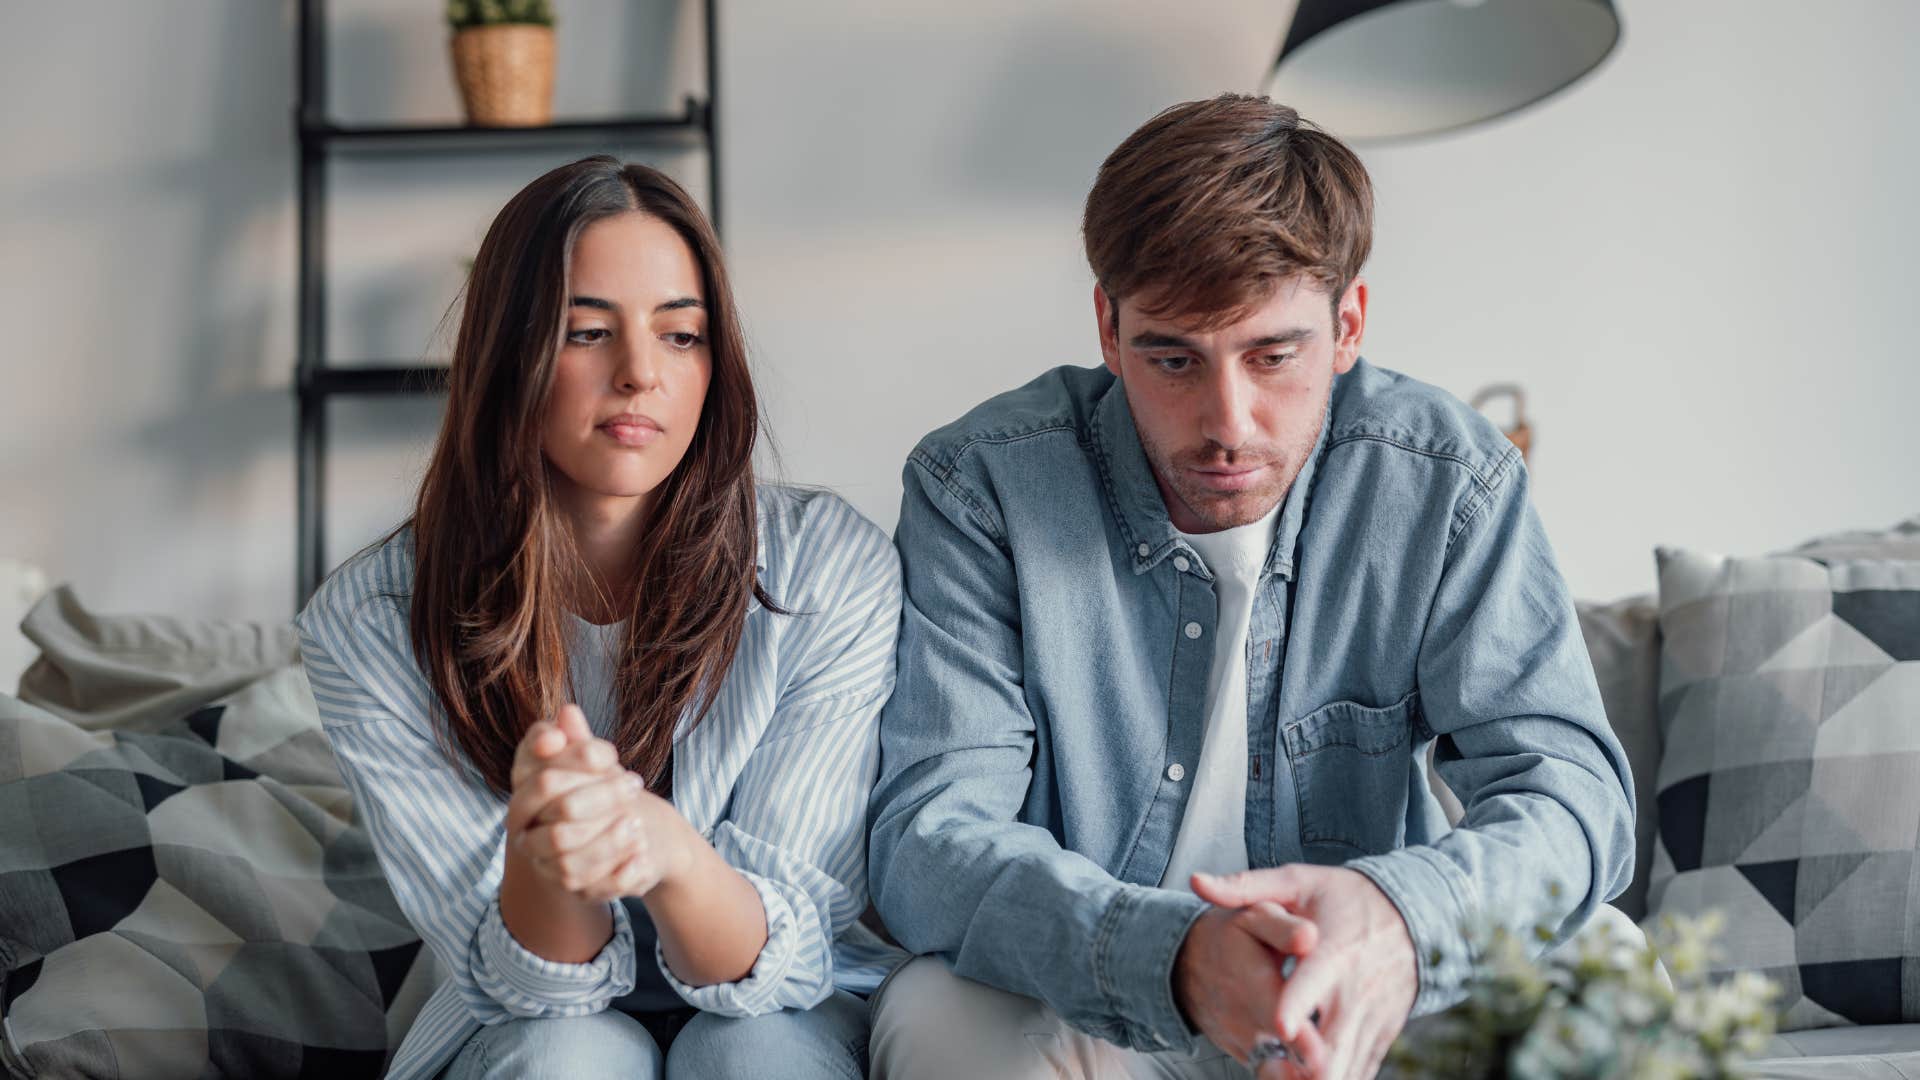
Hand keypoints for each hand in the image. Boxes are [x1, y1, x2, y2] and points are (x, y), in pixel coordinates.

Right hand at [505, 704, 689, 902]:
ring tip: (637, 822)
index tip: (608, 753)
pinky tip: (640, 852)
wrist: (627, 829)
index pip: (543, 780)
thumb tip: (567, 713)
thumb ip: (577, 739)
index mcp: (525, 798)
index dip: (576, 764)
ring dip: (608, 839)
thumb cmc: (598, 786)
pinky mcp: (576, 891)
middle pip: (560, 816)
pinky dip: (620, 869)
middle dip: (601, 797)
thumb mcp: (591, 760)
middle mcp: (528, 836)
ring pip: (570, 858)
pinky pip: (594, 887)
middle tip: (634, 782)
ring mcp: (548, 866)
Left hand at [1194, 866, 1416, 1079]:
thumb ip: (1245, 887)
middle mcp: (1356, 990)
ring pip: (1347, 1067)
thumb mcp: (1298, 881)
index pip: (1313, 983)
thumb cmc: (1345, 896)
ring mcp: (1372, 1016)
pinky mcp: (1383, 1032)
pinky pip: (1362, 1069)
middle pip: (1332, 1043)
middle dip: (1305, 1066)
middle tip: (1274, 1070)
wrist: (1412, 912)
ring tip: (1281, 1078)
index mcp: (1333, 951)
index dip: (1295, 1007)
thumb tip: (1197, 881)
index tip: (1279, 1027)